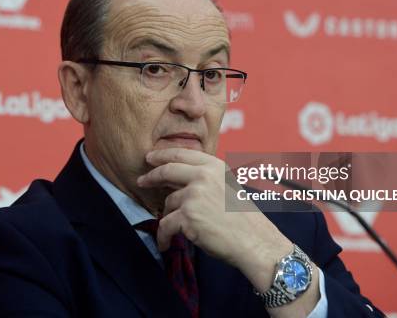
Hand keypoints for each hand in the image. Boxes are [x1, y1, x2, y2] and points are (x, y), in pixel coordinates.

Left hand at [136, 148, 293, 291]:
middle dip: (151, 176)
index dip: (162, 155)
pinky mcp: (187, 216)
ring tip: (175, 229)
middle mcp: (203, 176)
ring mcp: (194, 195)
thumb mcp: (226, 186)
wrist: (255, 241)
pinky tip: (165, 243)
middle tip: (141, 181)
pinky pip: (165, 226)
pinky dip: (164, 237)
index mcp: (214, 166)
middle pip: (167, 171)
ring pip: (168, 203)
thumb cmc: (243, 219)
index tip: (150, 158)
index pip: (181, 154)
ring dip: (169, 216)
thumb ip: (205, 178)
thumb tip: (178, 177)